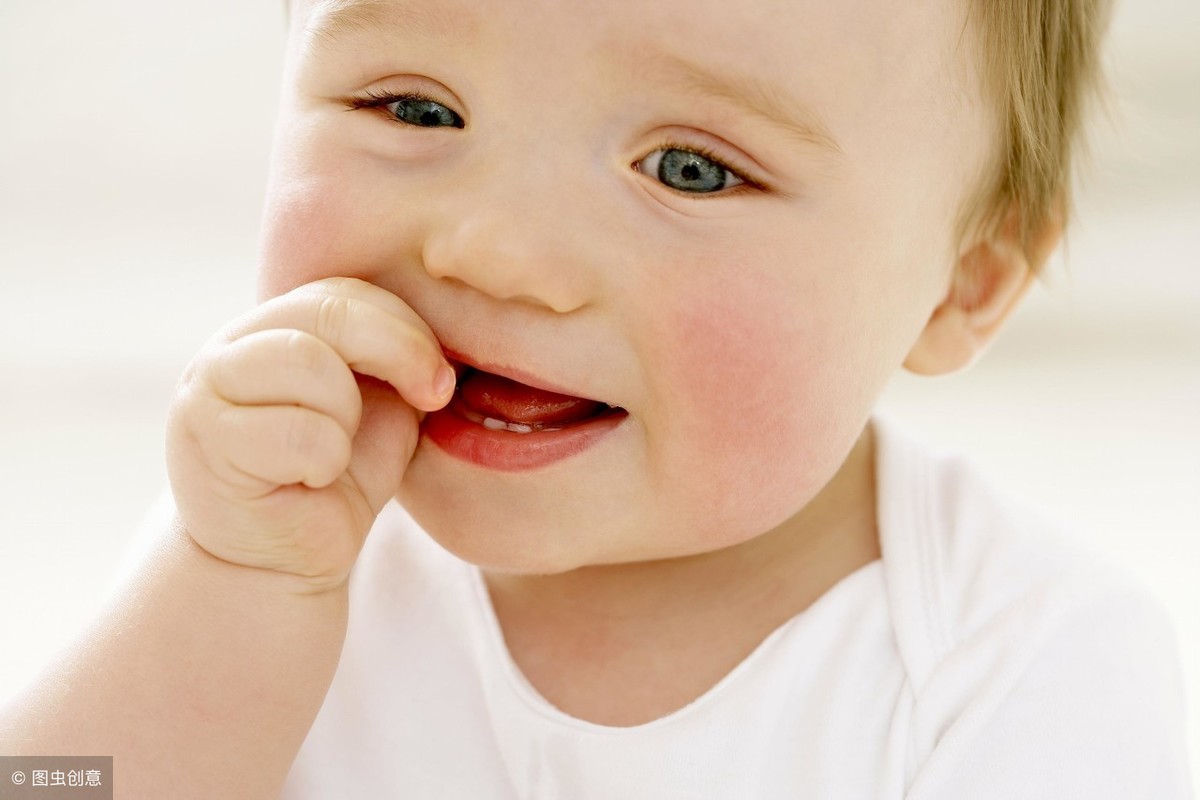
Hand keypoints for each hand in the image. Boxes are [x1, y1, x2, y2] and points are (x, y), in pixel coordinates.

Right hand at [165, 277, 454, 593]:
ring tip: (333, 455)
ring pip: (311, 365)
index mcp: (277, 324)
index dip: (407, 329)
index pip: (346, 291)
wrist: (282, 560)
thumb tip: (443, 330)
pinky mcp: (205, 438)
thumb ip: (396, 358)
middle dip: (397, 355)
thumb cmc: (338, 478)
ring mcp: (208, 386)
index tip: (440, 381)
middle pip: (330, 313)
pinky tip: (306, 482)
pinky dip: (324, 463)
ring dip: (347, 420)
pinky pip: (300, 432)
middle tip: (427, 399)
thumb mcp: (382, 404)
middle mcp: (232, 344)